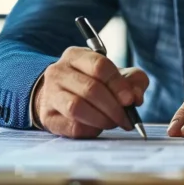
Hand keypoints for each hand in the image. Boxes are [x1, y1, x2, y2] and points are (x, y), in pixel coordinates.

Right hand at [34, 47, 148, 137]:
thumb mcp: (115, 75)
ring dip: (101, 119)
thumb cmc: (93, 83)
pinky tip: (97, 127)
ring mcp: (50, 93)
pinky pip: (71, 126)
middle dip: (113, 107)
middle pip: (90, 89)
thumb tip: (136, 97)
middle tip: (126, 119)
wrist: (59, 96)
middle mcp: (59, 71)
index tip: (130, 100)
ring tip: (112, 123)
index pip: (99, 66)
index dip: (118, 85)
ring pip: (77, 107)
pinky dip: (90, 129)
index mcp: (76, 55)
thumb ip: (132, 81)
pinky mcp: (47, 116)